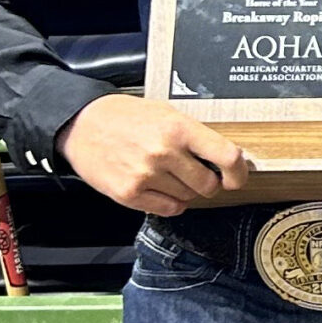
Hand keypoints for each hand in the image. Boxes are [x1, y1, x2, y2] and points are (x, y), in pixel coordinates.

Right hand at [57, 93, 250, 215]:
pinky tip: (161, 188)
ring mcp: (146, 176)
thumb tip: (225, 158)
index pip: (226, 156)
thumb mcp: (167, 113)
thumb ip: (195, 135)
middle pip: (208, 184)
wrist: (82, 124)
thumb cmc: (126, 116)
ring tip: (169, 175)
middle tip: (197, 174)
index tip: (237, 178)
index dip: (238, 172)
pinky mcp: (129, 194)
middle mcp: (165, 153)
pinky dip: (170, 203)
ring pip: (188, 198)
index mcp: (179, 128)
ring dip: (186, 191)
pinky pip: (167, 209)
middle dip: (208, 183)